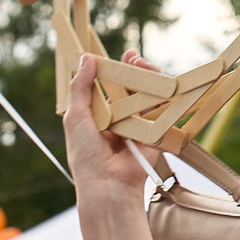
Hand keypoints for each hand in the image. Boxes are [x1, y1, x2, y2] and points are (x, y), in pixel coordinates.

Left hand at [62, 50, 163, 203]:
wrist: (108, 183)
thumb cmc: (86, 155)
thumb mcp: (76, 117)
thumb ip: (80, 88)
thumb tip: (86, 59)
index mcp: (102, 116)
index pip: (112, 87)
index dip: (117, 70)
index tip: (122, 56)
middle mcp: (122, 119)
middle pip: (134, 88)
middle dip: (136, 70)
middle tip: (135, 58)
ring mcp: (140, 125)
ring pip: (150, 95)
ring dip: (149, 78)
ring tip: (145, 67)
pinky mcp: (157, 133)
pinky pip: (163, 111)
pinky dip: (163, 97)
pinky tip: (159, 85)